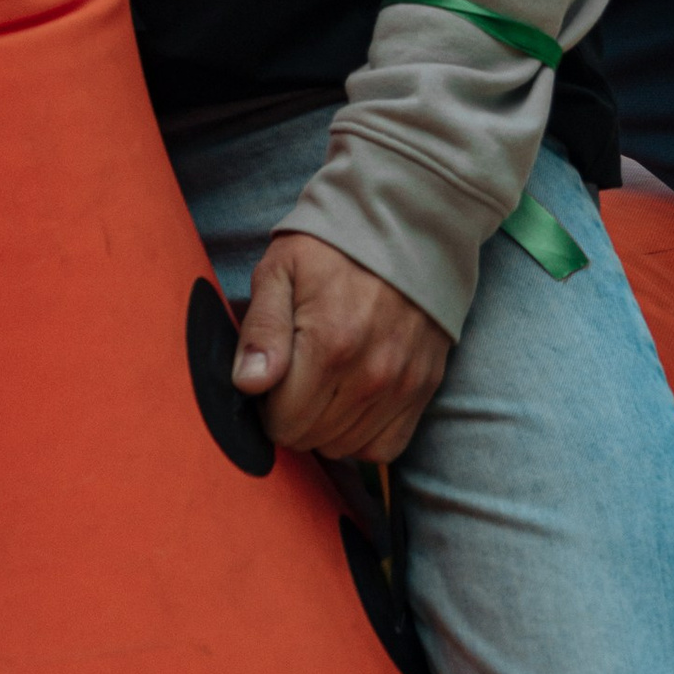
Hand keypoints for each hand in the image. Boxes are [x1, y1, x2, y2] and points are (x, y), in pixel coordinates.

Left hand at [232, 229, 450, 460]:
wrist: (404, 225)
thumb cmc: (331, 248)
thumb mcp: (281, 271)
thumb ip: (262, 329)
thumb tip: (248, 384)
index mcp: (328, 344)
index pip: (283, 422)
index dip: (266, 406)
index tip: (271, 377)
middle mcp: (370, 374)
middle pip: (312, 439)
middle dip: (293, 416)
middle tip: (295, 376)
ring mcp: (402, 384)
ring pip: (346, 447)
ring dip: (326, 427)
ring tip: (323, 383)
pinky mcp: (424, 388)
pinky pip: (386, 447)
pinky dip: (363, 436)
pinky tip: (350, 403)